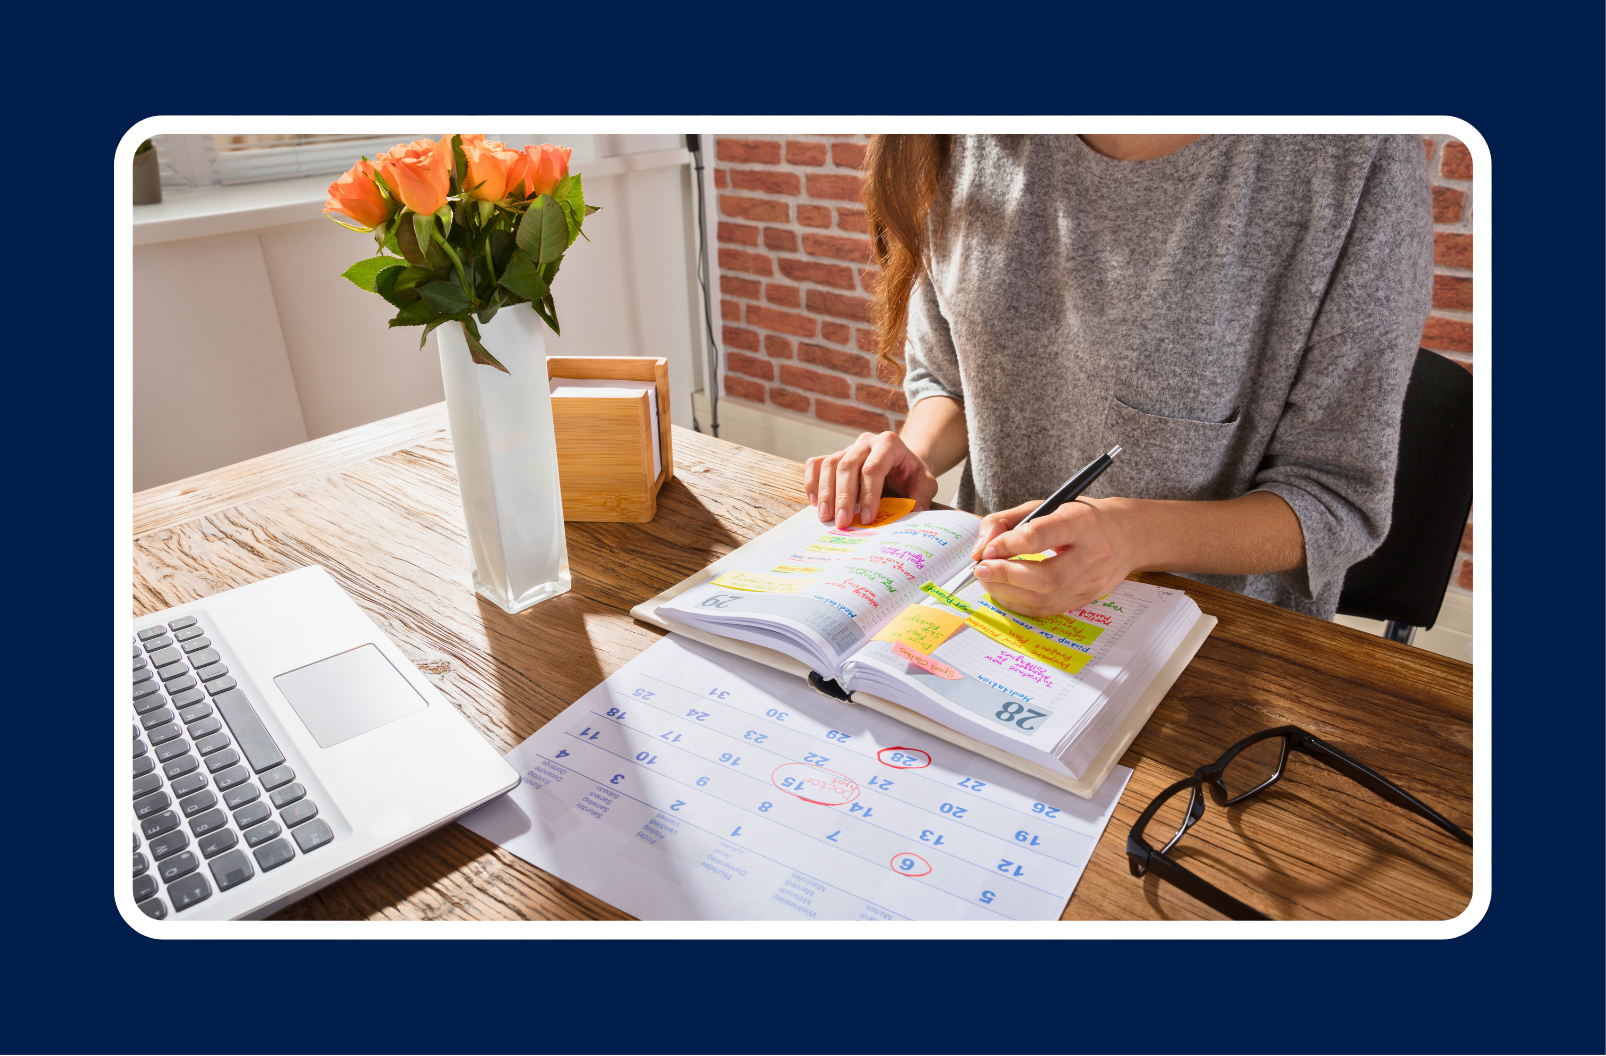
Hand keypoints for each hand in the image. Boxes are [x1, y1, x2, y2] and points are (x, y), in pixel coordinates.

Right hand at [804, 431, 938, 527]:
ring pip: (829, 464)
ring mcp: (848, 448)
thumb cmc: (911, 474)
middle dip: (843, 497)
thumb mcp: (926, 483)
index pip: (873, 468)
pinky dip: (812, 482)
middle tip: (842, 522)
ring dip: (825, 492)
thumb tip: (912, 513)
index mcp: (889, 444)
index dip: (868, 494)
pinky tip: (815, 502)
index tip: (867, 518)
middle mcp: (866, 442)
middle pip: (847, 466)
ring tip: (826, 517)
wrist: (902, 463)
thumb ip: (921, 497)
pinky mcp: (835, 457)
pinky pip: (816, 464)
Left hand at [967, 497, 1140, 617]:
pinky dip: (1019, 604)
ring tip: (989, 580)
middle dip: (1005, 576)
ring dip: (1007, 593)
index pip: (1039, 536)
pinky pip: (1048, 610)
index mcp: (1081, 522)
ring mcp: (1092, 581)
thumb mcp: (1045, 505)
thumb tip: (981, 549)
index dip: (1007, 545)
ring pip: (1044, 598)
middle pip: (1044, 577)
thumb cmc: (1080, 517)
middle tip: (982, 570)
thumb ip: (1007, 521)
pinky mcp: (1088, 598)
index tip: (988, 550)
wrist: (1127, 535)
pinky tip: (1006, 592)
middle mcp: (1092, 554)